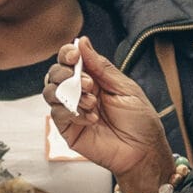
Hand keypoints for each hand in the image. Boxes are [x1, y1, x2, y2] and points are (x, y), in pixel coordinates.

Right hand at [43, 36, 175, 192]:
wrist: (142, 151)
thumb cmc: (139, 120)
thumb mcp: (125, 87)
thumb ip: (101, 66)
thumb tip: (82, 41)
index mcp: (93, 78)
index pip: (70, 60)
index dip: (67, 54)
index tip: (73, 55)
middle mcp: (79, 92)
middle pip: (55, 73)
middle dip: (67, 74)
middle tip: (89, 84)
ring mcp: (71, 110)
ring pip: (50, 92)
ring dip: (70, 93)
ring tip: (92, 102)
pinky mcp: (68, 129)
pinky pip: (57, 114)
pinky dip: (73, 112)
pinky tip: (91, 118)